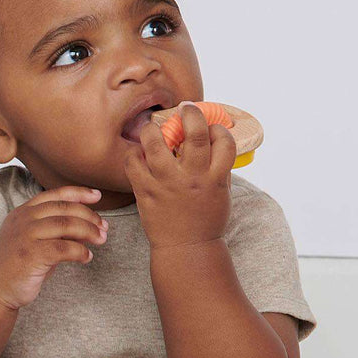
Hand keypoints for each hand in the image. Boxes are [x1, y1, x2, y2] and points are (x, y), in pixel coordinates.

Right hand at [0, 184, 107, 309]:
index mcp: (23, 212)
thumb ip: (54, 229)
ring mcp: (26, 236)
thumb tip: (87, 225)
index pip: (55, 194)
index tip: (97, 197)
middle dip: (89, 216)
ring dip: (89, 231)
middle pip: (65, 208)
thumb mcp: (33, 240)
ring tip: (101, 240)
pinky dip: (80, 251)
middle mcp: (23, 219)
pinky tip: (86, 257)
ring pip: (67, 224)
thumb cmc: (16, 266)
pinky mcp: (31, 254)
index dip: (79, 193)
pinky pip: (64, 248)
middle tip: (104, 228)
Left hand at [124, 101, 234, 249]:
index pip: (224, 140)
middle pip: (195, 134)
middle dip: (191, 114)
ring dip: (153, 130)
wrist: (186, 248)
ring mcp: (168, 185)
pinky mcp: (146, 193)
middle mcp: (193, 178)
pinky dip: (133, 154)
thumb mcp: (222, 193)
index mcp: (215, 178)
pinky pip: (133, 165)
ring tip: (151, 127)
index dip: (218, 128)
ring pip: (157, 145)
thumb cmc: (206, 220)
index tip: (212, 127)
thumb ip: (219, 167)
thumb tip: (216, 140)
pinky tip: (137, 153)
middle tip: (185, 108)